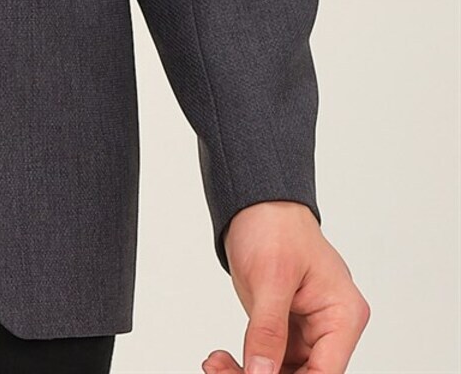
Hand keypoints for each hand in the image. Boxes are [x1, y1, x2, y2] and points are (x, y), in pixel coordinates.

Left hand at [202, 201, 369, 373]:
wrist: (255, 202)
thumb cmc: (275, 224)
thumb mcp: (271, 277)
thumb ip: (268, 330)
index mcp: (342, 315)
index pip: (325, 372)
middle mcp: (330, 327)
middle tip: (222, 372)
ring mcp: (308, 330)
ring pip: (283, 372)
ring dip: (249, 373)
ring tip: (216, 365)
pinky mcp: (286, 330)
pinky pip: (270, 361)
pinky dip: (246, 364)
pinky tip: (221, 360)